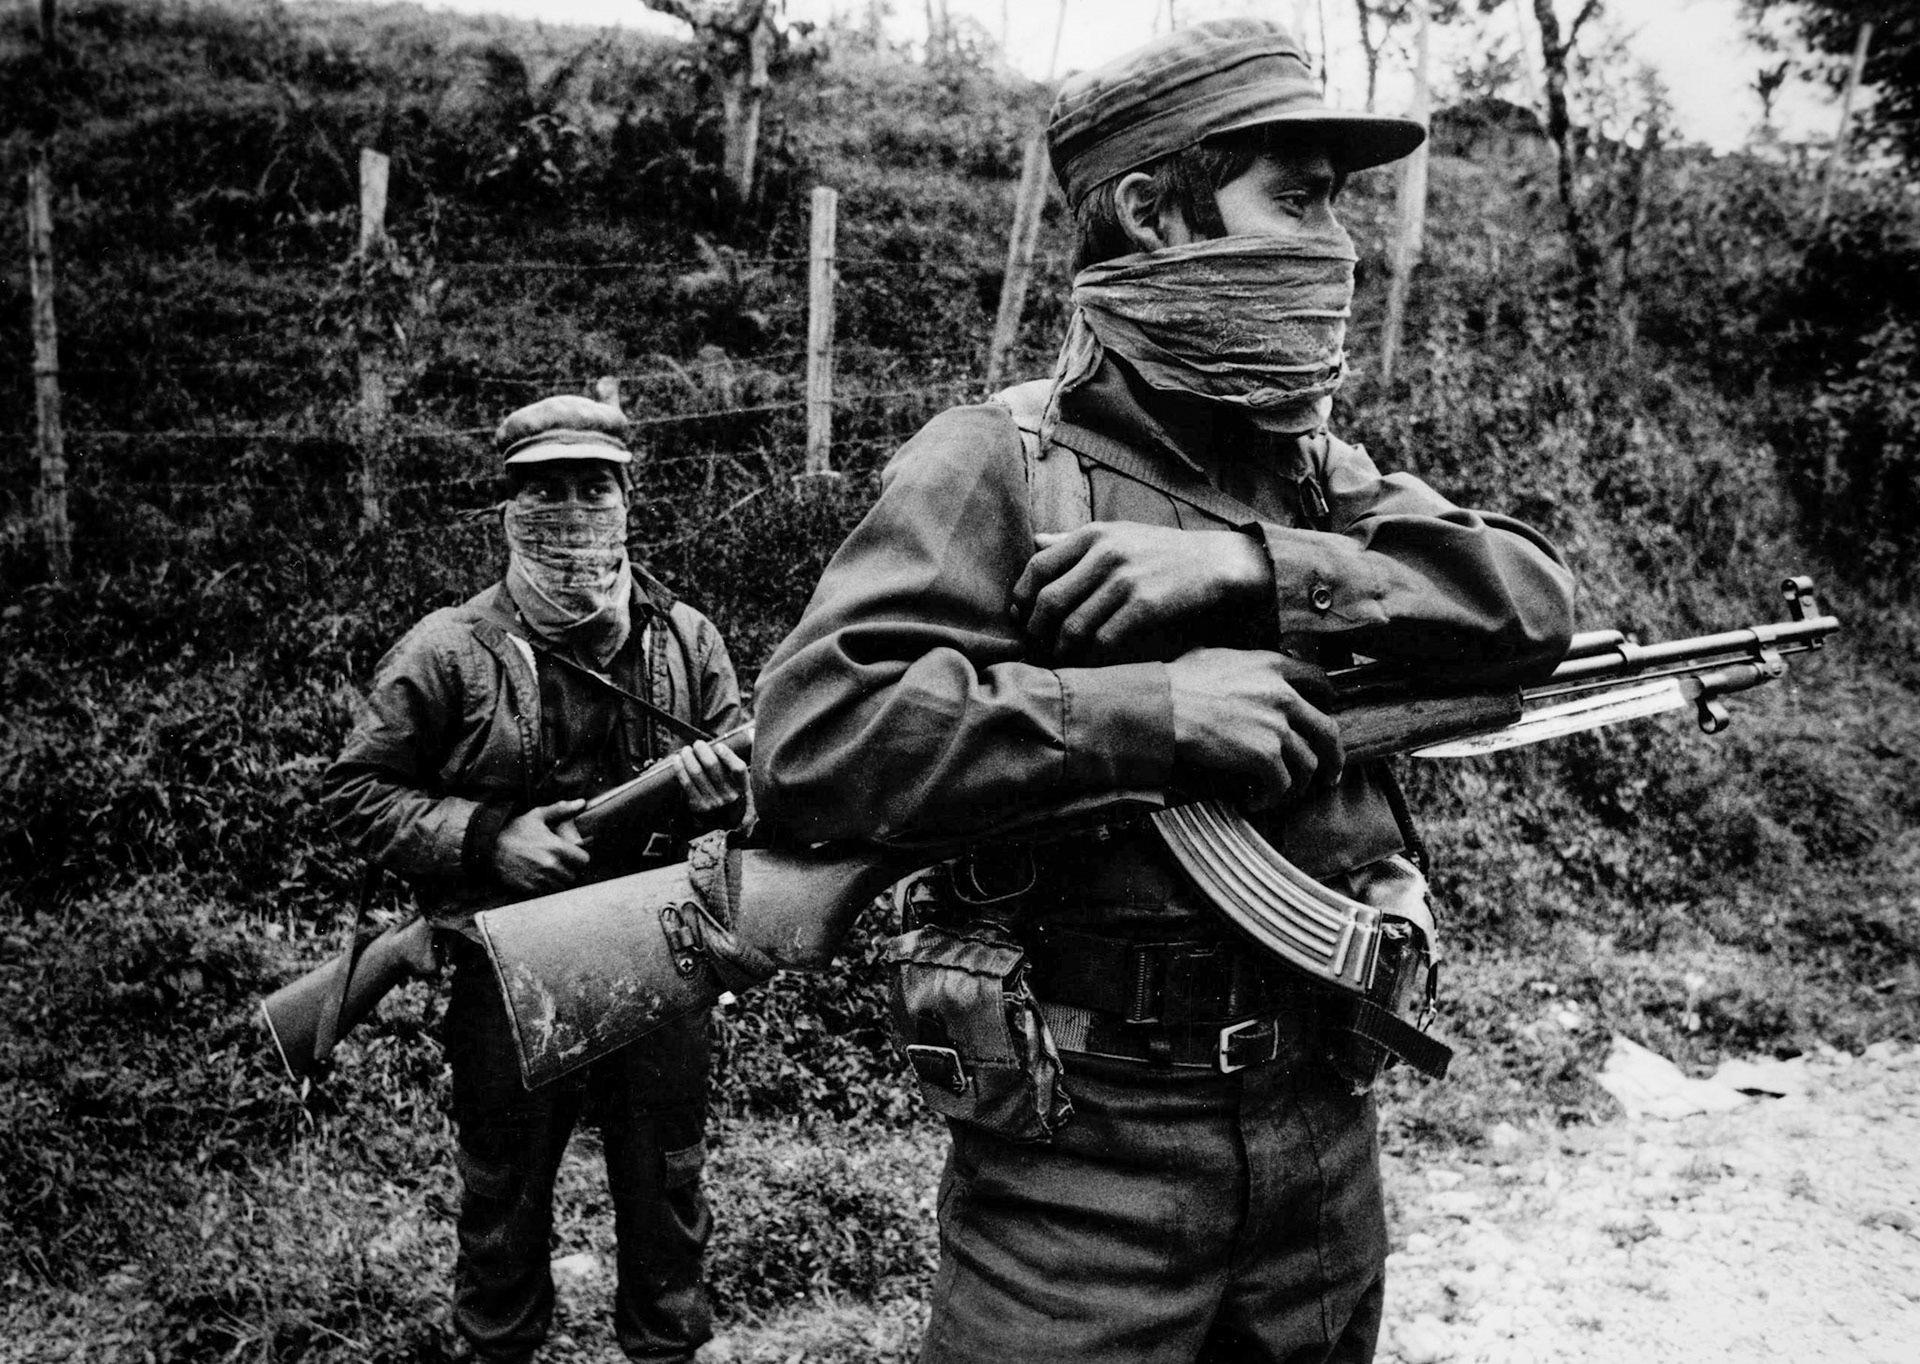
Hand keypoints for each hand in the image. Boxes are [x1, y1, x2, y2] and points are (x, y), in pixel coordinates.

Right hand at [492, 798, 589, 894]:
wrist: (489, 846)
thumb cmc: (514, 829)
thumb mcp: (537, 815)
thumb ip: (561, 809)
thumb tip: (581, 803)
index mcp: (556, 847)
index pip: (583, 860)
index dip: (580, 858)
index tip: (574, 856)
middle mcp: (550, 865)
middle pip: (573, 876)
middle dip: (569, 870)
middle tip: (561, 863)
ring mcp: (539, 878)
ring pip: (561, 886)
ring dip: (558, 880)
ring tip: (550, 871)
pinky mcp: (528, 888)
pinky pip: (546, 893)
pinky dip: (545, 888)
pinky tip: (539, 878)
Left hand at [672, 738, 749, 816]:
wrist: (723, 825)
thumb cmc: (730, 798)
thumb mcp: (742, 787)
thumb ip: (735, 768)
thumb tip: (720, 745)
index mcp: (744, 789)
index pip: (738, 769)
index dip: (727, 755)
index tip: (718, 745)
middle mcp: (729, 797)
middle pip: (713, 766)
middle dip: (702, 750)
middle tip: (698, 744)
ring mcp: (713, 802)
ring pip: (697, 772)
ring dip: (689, 757)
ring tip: (686, 750)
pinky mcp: (698, 806)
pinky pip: (686, 783)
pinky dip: (680, 768)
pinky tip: (677, 759)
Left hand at [1011, 524, 1270, 659]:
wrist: (1213, 561)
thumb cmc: (1159, 551)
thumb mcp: (1117, 534)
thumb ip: (1073, 540)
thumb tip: (1034, 542)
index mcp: (1093, 535)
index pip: (1037, 566)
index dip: (1022, 596)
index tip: (1022, 615)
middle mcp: (1105, 554)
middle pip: (1049, 601)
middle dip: (1038, 630)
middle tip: (1039, 644)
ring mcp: (1125, 581)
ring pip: (1073, 627)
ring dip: (1062, 650)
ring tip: (1063, 656)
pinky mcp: (1144, 607)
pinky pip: (1103, 641)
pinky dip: (1092, 657)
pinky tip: (1092, 661)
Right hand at [1165, 648, 1343, 809]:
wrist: (1164, 706)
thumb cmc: (1179, 681)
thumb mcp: (1218, 656)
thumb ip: (1244, 664)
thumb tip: (1240, 670)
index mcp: (1274, 666)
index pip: (1318, 682)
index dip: (1326, 703)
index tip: (1322, 719)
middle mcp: (1284, 695)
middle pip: (1327, 730)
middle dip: (1333, 756)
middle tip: (1329, 772)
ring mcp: (1277, 727)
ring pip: (1308, 764)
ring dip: (1298, 784)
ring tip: (1283, 794)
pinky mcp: (1264, 755)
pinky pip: (1281, 784)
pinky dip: (1271, 798)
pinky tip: (1255, 801)